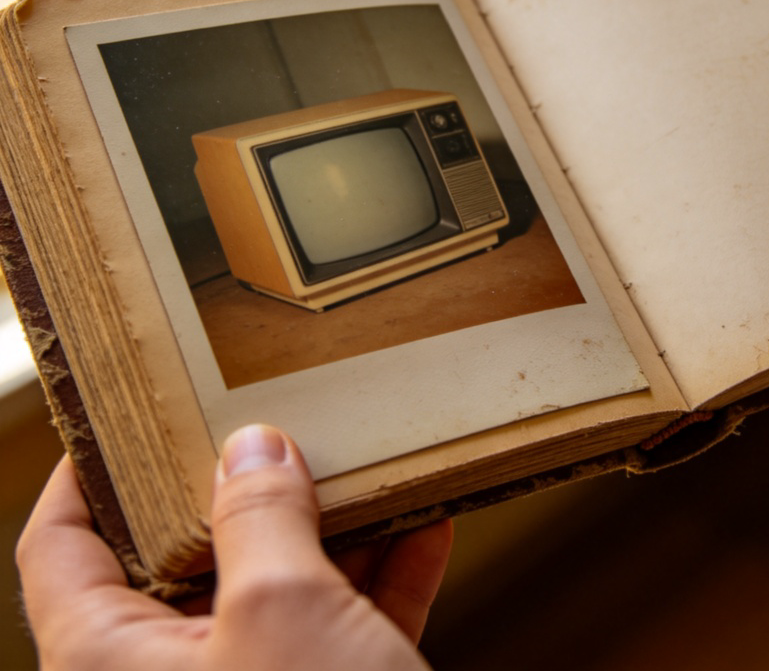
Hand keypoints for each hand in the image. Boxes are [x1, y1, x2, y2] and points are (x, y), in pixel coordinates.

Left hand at [17, 424, 452, 670]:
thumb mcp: (282, 613)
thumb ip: (259, 517)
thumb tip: (251, 445)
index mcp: (112, 667)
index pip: (60, 550)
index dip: (87, 472)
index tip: (130, 408)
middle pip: (184, 557)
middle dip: (239, 485)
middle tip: (274, 415)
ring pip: (275, 589)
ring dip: (328, 525)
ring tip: (362, 459)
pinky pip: (341, 628)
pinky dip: (381, 577)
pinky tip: (423, 525)